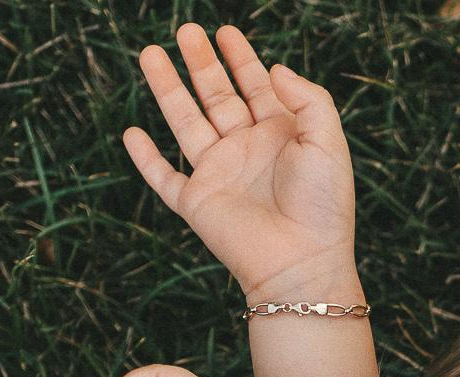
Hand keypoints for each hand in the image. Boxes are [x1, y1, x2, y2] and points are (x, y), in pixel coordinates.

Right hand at [125, 23, 356, 301]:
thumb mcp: (328, 142)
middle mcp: (246, 151)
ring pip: (185, 123)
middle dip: (201, 63)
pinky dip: (146, 158)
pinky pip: (164, 177)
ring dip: (168, 90)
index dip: (242, 59)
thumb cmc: (322, 206)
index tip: (226, 31)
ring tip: (150, 53)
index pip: (256, 87)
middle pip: (217, 97)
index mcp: (279, 136)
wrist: (301, 262)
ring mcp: (219, 175)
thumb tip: (274, 68)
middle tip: (186, 30)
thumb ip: (308, 98)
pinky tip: (132, 134)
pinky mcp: (196, 202)